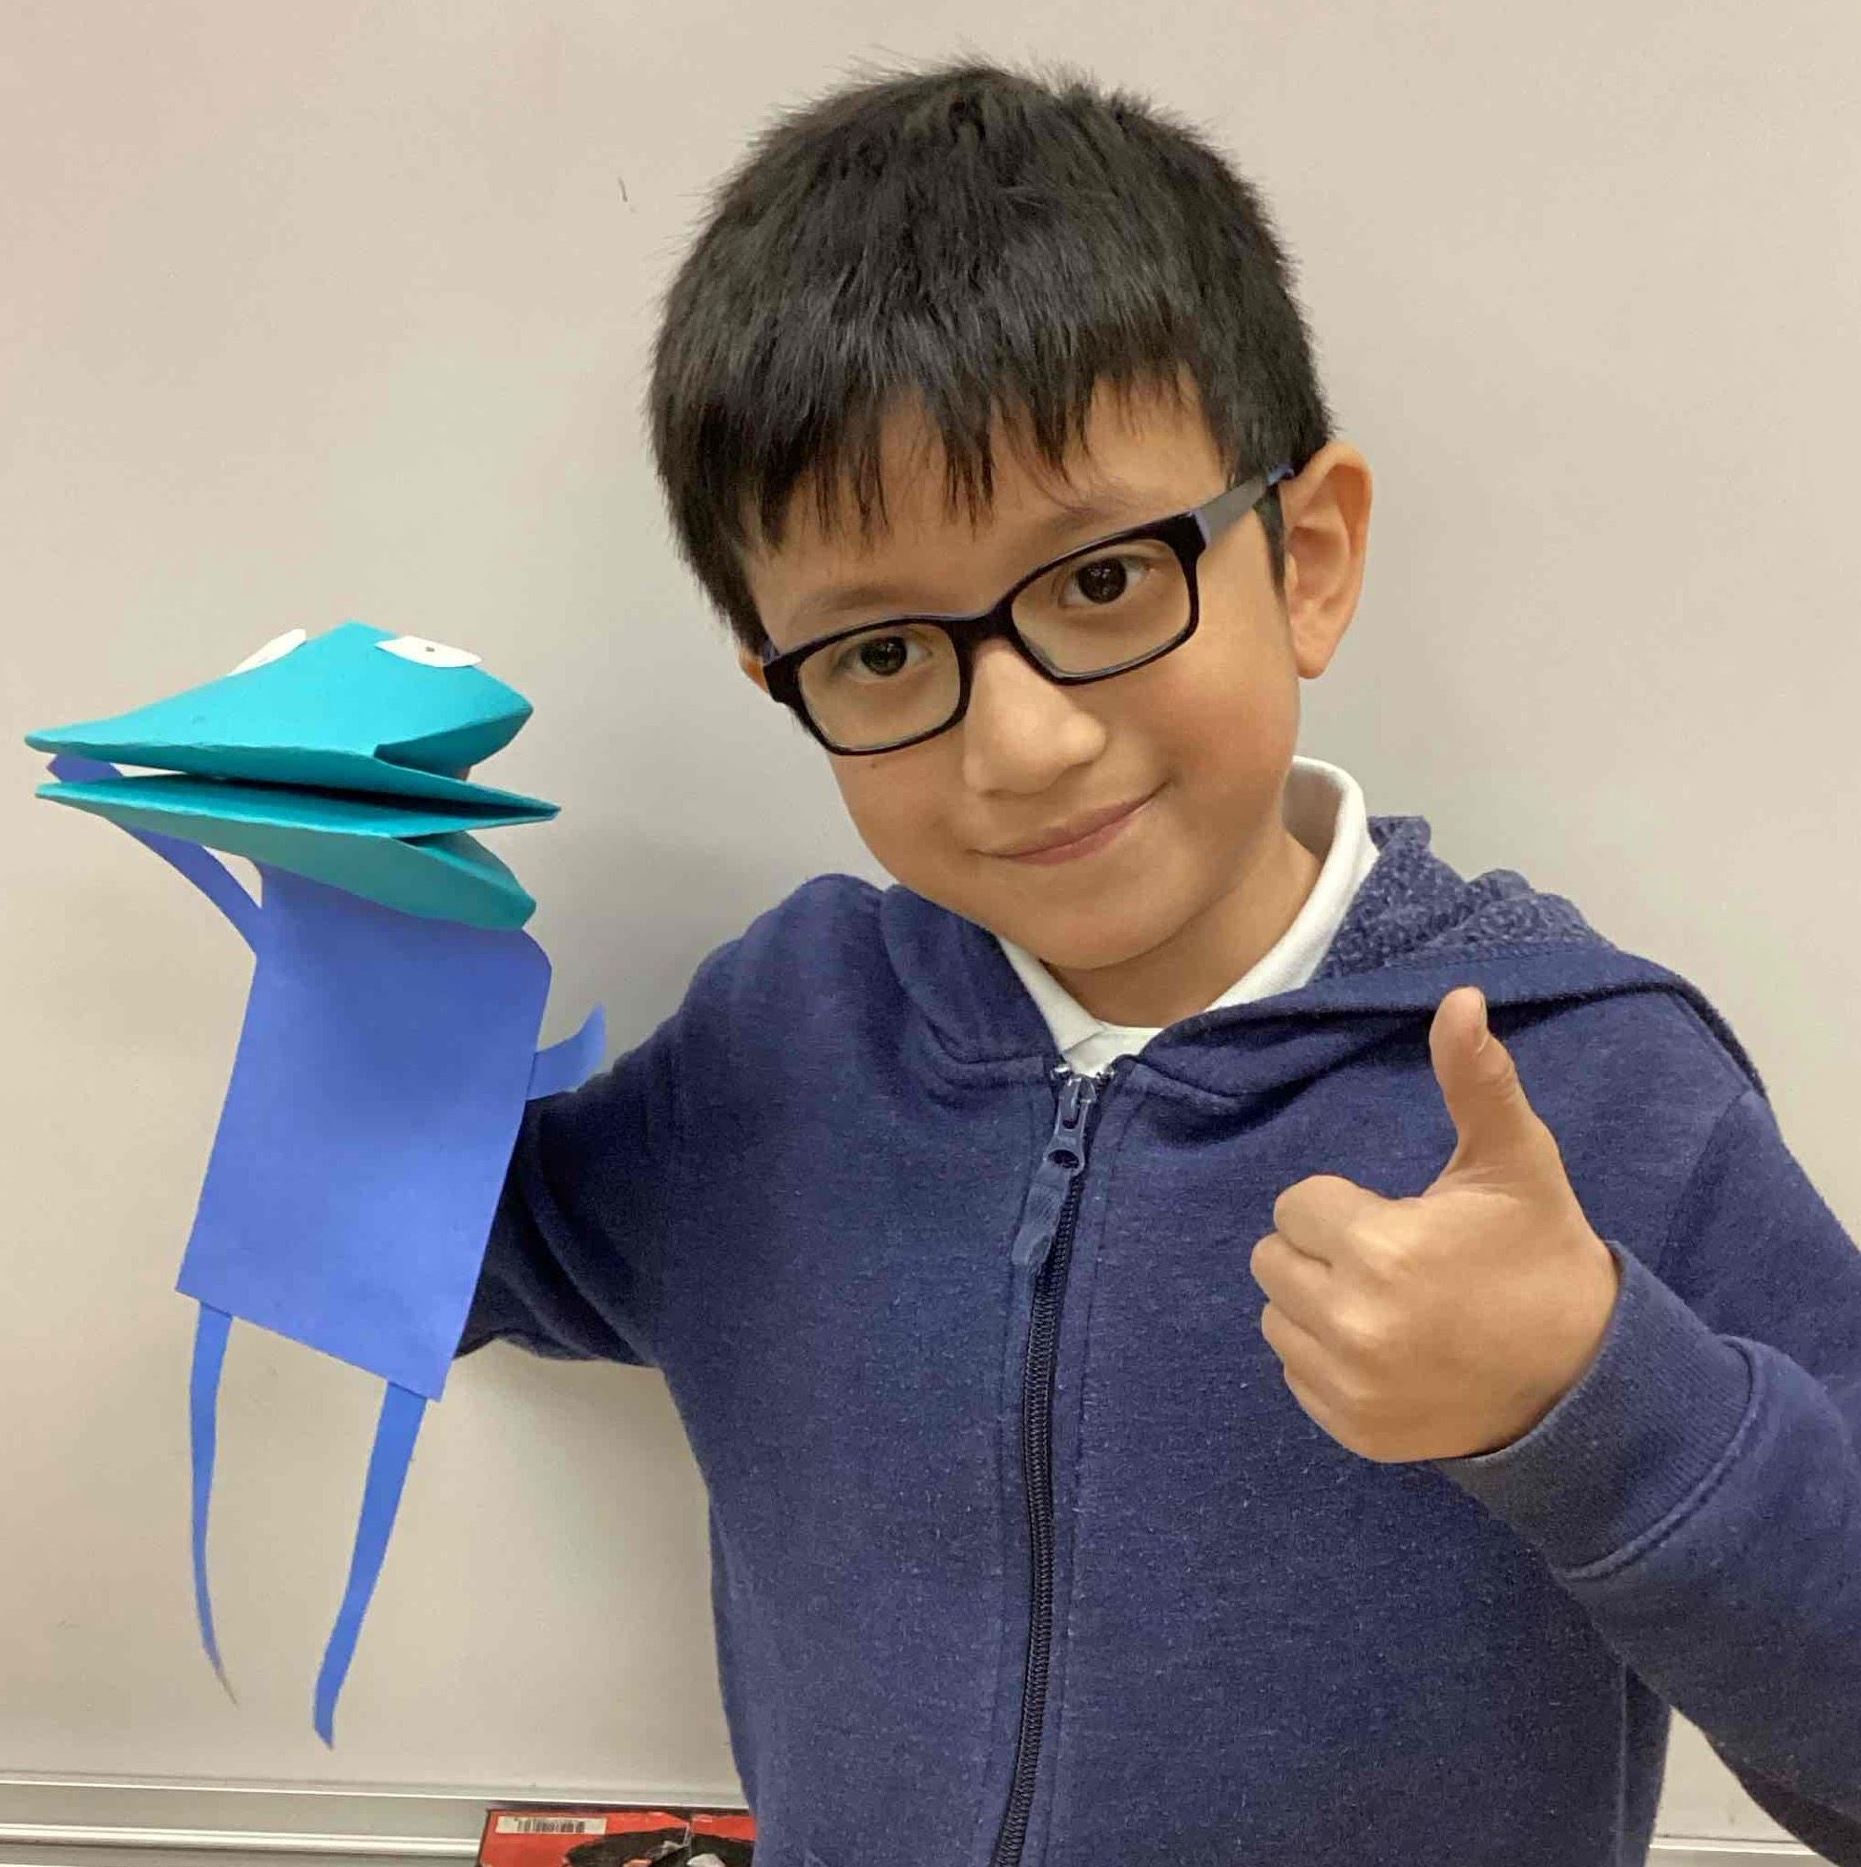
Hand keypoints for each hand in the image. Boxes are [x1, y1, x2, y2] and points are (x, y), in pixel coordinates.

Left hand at [1249, 986, 1620, 1462]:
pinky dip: (1327, 1360)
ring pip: (1277, 1317)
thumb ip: (1475, 1079)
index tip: (1399, 1220)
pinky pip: (1295, 1374)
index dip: (1345, 1206)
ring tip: (1390, 1304)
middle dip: (1322, 1250)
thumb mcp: (1515, 1160)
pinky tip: (1388, 1351)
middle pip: (1273, 1259)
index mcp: (1380, 1249)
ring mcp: (1350, 1386)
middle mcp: (1353, 1324)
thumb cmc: (1542, 1254)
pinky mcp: (1352, 1430)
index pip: (1296, 1205)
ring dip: (1316, 1304)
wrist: (1586, 1382)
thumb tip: (1460, 998)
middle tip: (1390, 1260)